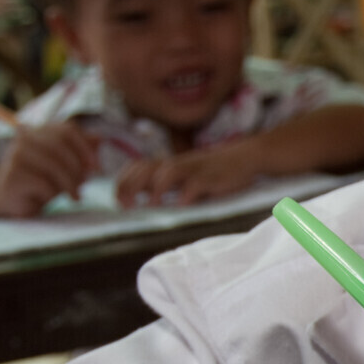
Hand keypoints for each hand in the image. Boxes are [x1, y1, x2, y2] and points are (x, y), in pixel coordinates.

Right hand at [0, 121, 99, 216]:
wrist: (16, 199)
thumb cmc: (45, 180)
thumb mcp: (69, 165)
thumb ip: (83, 151)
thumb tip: (100, 139)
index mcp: (40, 130)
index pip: (68, 130)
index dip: (86, 148)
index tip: (98, 168)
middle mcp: (25, 138)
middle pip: (60, 147)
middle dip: (78, 168)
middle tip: (85, 184)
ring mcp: (16, 155)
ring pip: (52, 165)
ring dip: (69, 183)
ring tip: (75, 196)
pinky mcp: (12, 175)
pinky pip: (42, 182)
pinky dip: (53, 192)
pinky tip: (52, 198)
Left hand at [115, 139, 261, 206]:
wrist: (245, 157)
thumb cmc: (214, 171)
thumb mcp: (188, 174)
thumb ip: (167, 184)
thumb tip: (142, 199)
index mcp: (169, 164)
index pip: (137, 167)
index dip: (123, 182)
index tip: (118, 201)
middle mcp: (177, 164)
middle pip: (146, 169)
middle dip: (131, 186)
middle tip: (125, 205)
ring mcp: (194, 169)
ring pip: (167, 173)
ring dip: (156, 189)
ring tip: (151, 205)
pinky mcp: (211, 177)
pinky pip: (195, 184)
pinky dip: (186, 195)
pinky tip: (181, 206)